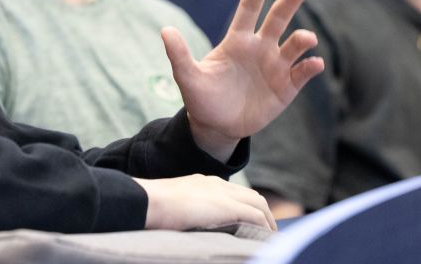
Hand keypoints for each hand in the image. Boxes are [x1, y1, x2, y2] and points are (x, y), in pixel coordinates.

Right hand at [135, 174, 276, 230]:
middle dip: (263, 212)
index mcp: (203, 182)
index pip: (234, 192)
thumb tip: (191, 223)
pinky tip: (266, 239)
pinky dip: (264, 227)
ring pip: (258, 204)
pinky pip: (256, 216)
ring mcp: (222, 193)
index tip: (251, 220)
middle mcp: (216, 184)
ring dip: (268, 220)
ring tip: (272, 237)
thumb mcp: (174, 205)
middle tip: (268, 230)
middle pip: (251, 195)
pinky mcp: (226, 207)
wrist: (148, 200)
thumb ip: (188, 209)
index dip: (246, 205)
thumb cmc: (152, 206)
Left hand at [163, 0, 323, 159]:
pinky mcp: (286, 87)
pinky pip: (301, 73)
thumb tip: (165, 30)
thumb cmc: (201, 97)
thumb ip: (178, 54)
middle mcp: (260, 48)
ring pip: (293, 46)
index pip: (248, 11)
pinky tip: (314, 63)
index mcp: (237, 41)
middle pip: (277, 19)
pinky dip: (310, 67)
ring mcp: (275, 67)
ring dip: (302, 40)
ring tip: (306, 38)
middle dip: (290, 1)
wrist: (216, 126)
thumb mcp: (187, 77)